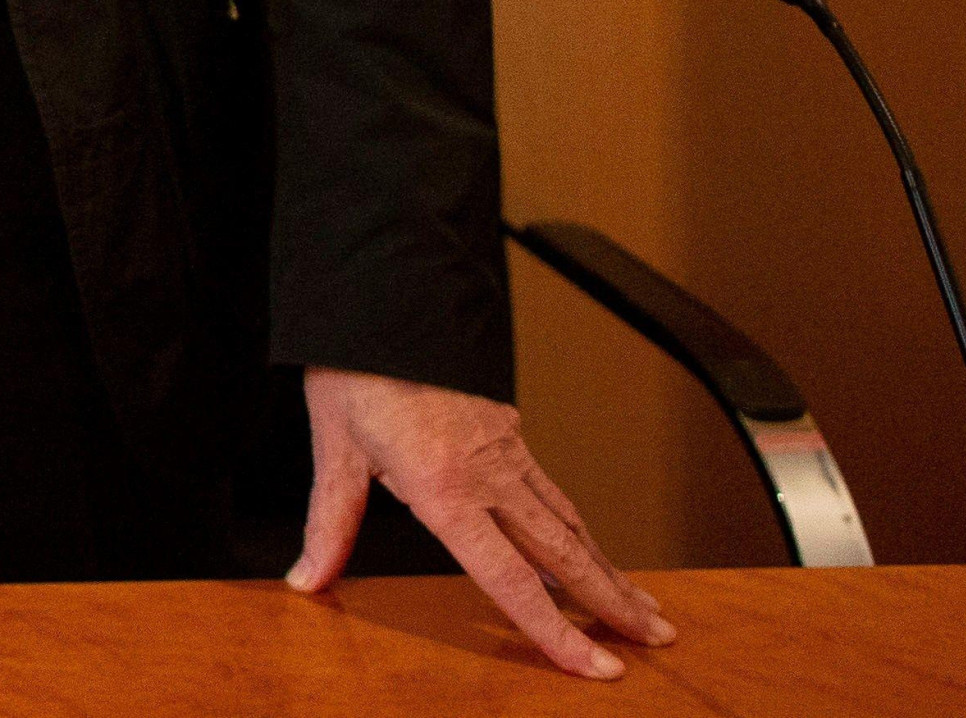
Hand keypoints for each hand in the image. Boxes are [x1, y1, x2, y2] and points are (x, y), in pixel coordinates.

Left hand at [292, 366, 672, 678]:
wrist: (382, 298)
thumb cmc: (355, 369)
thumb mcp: (335, 448)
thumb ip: (330, 522)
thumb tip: (307, 578)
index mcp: (443, 487)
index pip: (507, 576)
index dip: (552, 629)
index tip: (594, 668)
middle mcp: (488, 474)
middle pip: (563, 553)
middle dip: (612, 604)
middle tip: (659, 643)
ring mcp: (505, 451)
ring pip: (570, 521)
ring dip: (608, 569)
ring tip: (643, 608)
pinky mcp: (509, 432)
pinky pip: (554, 492)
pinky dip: (580, 530)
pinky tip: (589, 551)